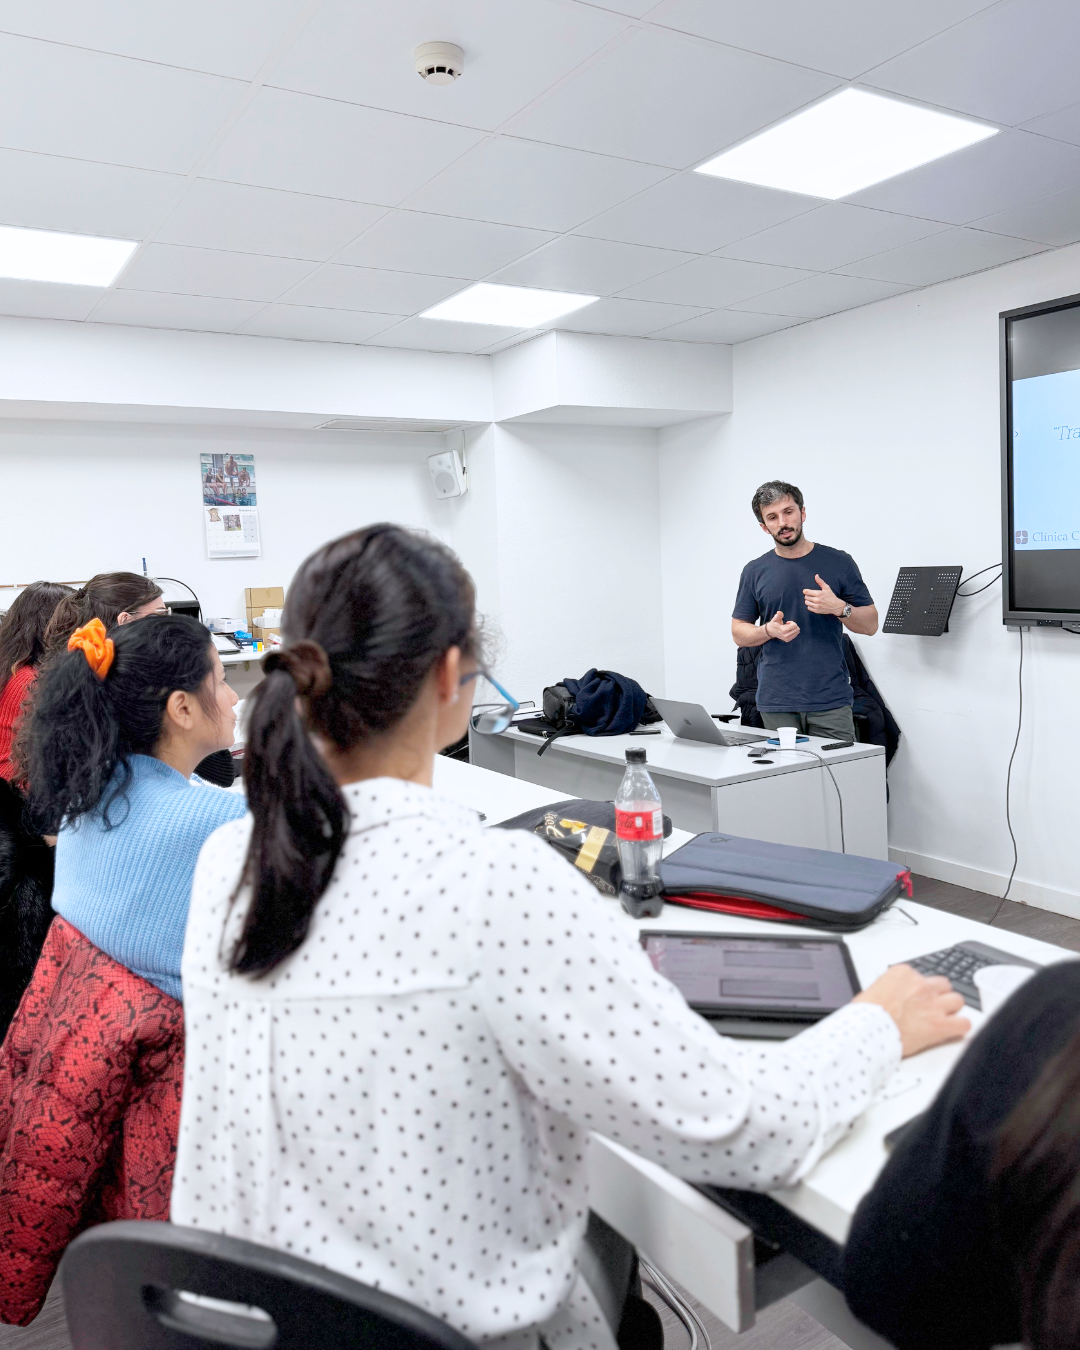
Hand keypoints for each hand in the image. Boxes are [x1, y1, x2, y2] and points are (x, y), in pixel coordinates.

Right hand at [765, 610, 799, 642]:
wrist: (770, 632)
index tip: (787, 622)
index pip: (795, 626)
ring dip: (793, 629)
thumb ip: (778, 615)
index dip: (792, 622)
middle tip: (788, 625)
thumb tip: (779, 612)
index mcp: (784, 630)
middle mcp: (786, 635)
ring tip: (787, 628)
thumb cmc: (773, 624)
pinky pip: (795, 635)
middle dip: (794, 625)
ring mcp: (787, 638)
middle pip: (797, 629)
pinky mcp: (787, 640)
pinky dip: (793, 632)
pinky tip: (788, 631)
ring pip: (797, 632)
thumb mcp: (775, 619)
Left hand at [803, 574, 845, 617]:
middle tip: (812, 595)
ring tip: (813, 599)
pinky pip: (808, 607)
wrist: (836, 606)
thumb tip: (816, 575)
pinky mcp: (816, 611)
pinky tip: (814, 604)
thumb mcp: (827, 588)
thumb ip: (820, 581)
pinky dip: (810, 605)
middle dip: (808, 595)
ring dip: (808, 600)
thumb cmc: (831, 596)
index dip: (806, 591)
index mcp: (818, 594)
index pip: (806, 592)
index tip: (807, 591)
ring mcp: (816, 606)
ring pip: (806, 602)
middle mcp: (817, 600)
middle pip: (806, 597)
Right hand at [854, 964, 969, 1056]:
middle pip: (943, 986)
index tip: (914, 999)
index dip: (919, 990)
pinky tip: (953, 1031)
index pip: (922, 977)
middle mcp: (921, 985)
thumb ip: (890, 989)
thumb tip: (892, 997)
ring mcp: (933, 1004)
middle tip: (930, 1007)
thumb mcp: (873, 990)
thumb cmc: (865, 1014)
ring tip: (943, 1018)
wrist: (866, 1030)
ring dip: (951, 1009)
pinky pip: (964, 1023)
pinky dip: (960, 1027)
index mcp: (903, 974)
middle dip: (939, 996)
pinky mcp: (939, 1024)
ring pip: (957, 1000)